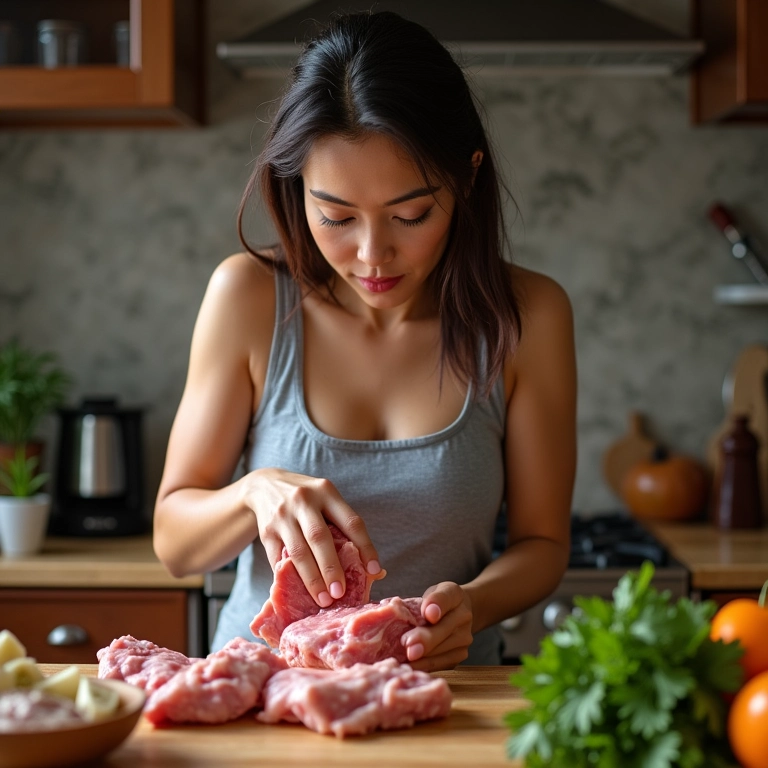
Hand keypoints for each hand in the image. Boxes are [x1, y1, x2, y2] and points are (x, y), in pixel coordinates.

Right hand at [242, 467, 380, 606]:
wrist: (264, 485)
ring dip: (312, 579)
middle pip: (319, 538)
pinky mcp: (266, 531)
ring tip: (323, 598)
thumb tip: (376, 571)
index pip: (351, 521)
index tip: (374, 571)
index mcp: (326, 491)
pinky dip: (289, 578)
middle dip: (331, 568)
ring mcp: (282, 515)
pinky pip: (278, 559)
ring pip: (298, 552)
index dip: (365, 547)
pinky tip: (299, 592)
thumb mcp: (327, 501)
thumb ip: (346, 528)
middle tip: (340, 593)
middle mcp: (303, 500)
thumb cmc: (307, 500)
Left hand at [400, 582, 473, 670]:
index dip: (437, 606)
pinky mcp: (460, 655)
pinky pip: (441, 663)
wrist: (459, 613)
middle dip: (425, 640)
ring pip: (442, 650)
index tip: (428, 615)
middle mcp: (464, 616)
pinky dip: (425, 666)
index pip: (445, 598)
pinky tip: (410, 667)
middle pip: (444, 629)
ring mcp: (464, 638)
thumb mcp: (428, 593)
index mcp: (455, 595)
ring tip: (404, 660)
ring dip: (423, 657)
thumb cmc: (436, 603)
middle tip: (409, 645)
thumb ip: (419, 601)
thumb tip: (400, 610)